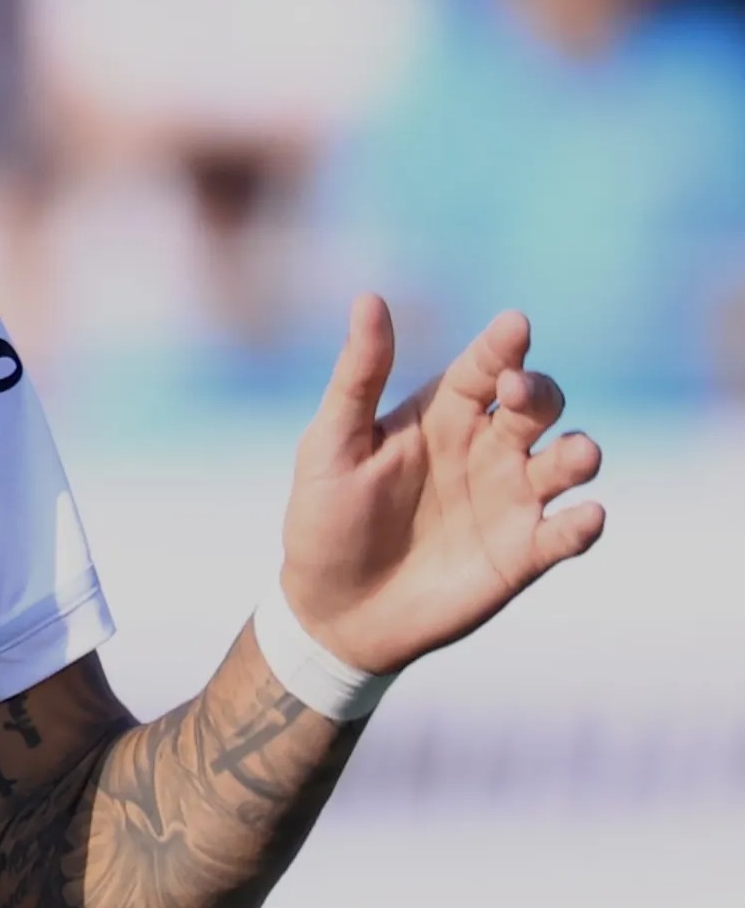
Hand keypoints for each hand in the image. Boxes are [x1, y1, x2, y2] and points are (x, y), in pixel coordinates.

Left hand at [280, 298, 602, 673]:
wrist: (332, 610)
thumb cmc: (324, 519)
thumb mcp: (332, 444)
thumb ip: (358, 376)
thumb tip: (369, 298)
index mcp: (442, 416)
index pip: (484, 366)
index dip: (502, 346)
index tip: (513, 327)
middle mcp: (487, 450)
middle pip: (537, 405)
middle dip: (540, 392)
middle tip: (518, 393)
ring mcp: (511, 500)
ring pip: (568, 461)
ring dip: (578, 453)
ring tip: (574, 456)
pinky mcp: (524, 553)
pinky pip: (567, 533)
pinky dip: (583, 524)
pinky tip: (583, 517)